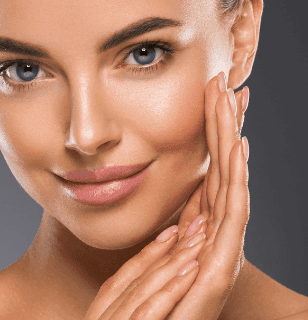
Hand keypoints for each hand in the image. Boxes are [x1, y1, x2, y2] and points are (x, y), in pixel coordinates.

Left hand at [83, 72, 249, 318]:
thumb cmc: (141, 310)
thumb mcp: (152, 265)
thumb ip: (168, 243)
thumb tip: (182, 222)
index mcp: (198, 231)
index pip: (209, 172)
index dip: (211, 135)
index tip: (212, 98)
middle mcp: (213, 235)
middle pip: (222, 169)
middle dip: (224, 125)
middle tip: (226, 83)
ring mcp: (218, 249)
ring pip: (230, 181)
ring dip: (231, 139)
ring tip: (232, 101)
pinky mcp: (217, 268)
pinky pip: (231, 215)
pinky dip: (237, 178)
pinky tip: (239, 148)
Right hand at [83, 224, 206, 318]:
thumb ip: (125, 309)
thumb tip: (144, 289)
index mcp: (100, 313)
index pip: (128, 275)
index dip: (150, 251)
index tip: (172, 231)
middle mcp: (105, 314)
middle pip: (139, 274)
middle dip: (170, 248)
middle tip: (195, 225)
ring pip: (147, 286)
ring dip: (175, 260)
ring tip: (199, 239)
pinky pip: (151, 309)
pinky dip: (173, 288)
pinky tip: (193, 270)